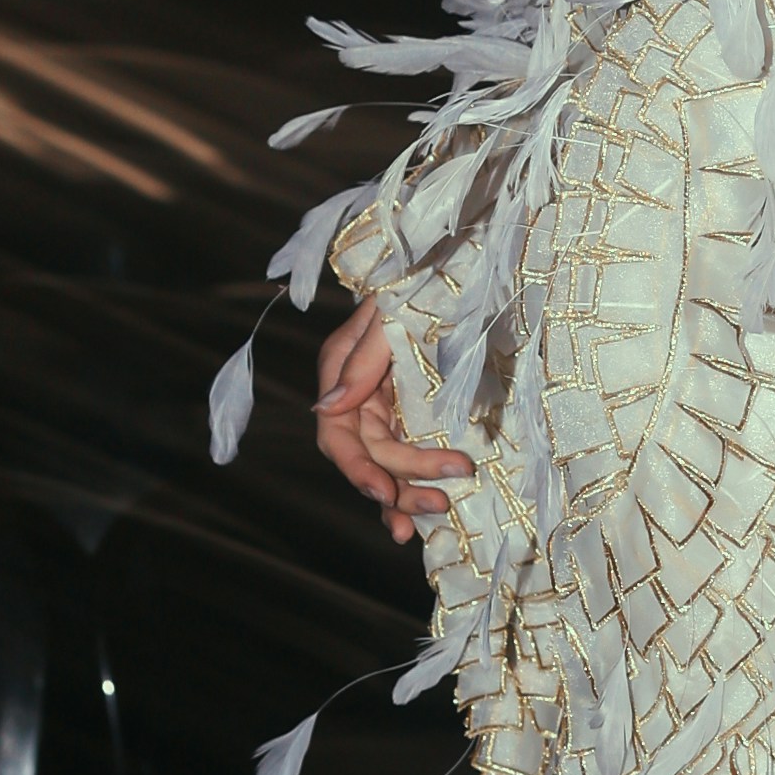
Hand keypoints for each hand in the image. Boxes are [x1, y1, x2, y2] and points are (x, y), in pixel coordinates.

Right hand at [312, 295, 473, 544]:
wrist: (449, 262)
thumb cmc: (416, 280)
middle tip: (439, 503)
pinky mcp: (414, 408)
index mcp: (340, 372)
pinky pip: (411, 452)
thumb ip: (360, 364)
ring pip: (388, 463)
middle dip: (400, 484)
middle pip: (368, 456)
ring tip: (439, 511)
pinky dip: (418, 481)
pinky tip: (430, 511)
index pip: (337, 434)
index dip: (358, 468)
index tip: (383, 492)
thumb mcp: (388, 318)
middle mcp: (357, 394)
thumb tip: (324, 410)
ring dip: (408, 493)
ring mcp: (386, 404)